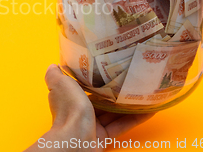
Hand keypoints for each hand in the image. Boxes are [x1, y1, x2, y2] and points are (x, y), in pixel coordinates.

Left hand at [24, 64, 154, 151]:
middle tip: (133, 79)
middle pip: (101, 100)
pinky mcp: (104, 137)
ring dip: (128, 104)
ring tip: (144, 92)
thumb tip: (53, 66)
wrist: (75, 138)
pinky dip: (135, 118)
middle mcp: (80, 111)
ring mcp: (92, 125)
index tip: (110, 69)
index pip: (84, 87)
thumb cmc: (69, 108)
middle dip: (115, 91)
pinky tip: (149, 110)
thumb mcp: (60, 83)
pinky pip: (121, 126)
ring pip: (113, 113)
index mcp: (70, 97)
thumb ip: (56, 75)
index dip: (95, 79)